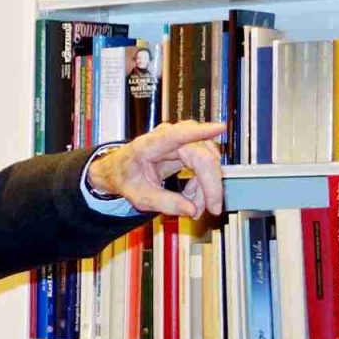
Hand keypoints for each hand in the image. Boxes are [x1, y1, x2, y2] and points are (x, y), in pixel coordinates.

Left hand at [91, 120, 227, 217]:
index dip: (200, 132)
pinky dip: (204, 182)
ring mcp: (180, 139)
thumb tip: (191, 210)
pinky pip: (206, 163)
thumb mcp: (139, 196)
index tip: (220, 128)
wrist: (119, 170)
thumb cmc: (125, 177)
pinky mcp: (188, 146)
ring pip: (208, 160)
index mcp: (148, 146)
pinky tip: (191, 193)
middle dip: (210, 185)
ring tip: (193, 204)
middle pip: (202, 157)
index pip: (176, 136)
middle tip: (210, 209)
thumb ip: (164, 203)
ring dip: (207, 186)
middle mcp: (167, 137)